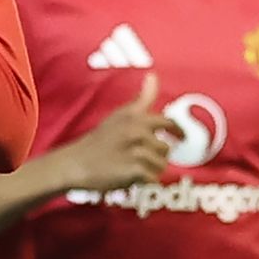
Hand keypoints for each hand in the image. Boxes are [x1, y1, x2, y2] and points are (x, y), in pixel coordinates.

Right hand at [44, 81, 177, 194]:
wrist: (76, 164)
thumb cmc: (99, 140)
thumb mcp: (119, 115)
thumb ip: (141, 98)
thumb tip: (153, 75)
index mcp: (136, 118)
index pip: (167, 122)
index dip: (178, 131)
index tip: (182, 138)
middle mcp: (138, 132)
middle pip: (165, 149)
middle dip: (155, 157)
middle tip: (136, 159)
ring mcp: (137, 151)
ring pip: (161, 166)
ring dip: (150, 171)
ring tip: (132, 169)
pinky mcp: (134, 170)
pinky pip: (153, 179)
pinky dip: (145, 182)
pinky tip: (131, 179)